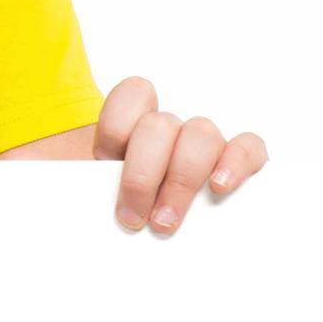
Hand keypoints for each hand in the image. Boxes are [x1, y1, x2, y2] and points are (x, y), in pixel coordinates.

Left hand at [92, 75, 267, 234]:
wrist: (146, 225)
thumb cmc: (124, 208)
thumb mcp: (98, 193)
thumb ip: (91, 185)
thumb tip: (74, 193)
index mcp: (133, 127)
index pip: (132, 96)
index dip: (118, 126)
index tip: (106, 165)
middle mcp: (171, 129)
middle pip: (159, 126)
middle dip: (143, 175)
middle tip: (135, 217)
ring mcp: (206, 142)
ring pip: (201, 134)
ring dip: (182, 180)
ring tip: (166, 221)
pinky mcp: (241, 160)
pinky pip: (248, 147)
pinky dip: (234, 164)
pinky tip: (219, 187)